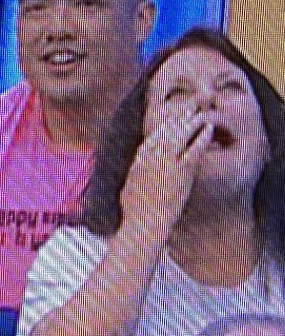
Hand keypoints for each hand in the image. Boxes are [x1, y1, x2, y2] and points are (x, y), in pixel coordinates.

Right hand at [119, 109, 211, 242]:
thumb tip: (133, 170)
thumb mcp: (127, 190)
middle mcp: (150, 159)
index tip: (171, 121)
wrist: (145, 225)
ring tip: (199, 114)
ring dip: (190, 122)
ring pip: (179, 135)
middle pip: (165, 132)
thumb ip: (133, 175)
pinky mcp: (181, 171)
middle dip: (177, 119)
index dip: (162, 127)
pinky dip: (202, 136)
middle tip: (188, 110)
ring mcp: (166, 164)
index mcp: (137, 162)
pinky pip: (194, 148)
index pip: (151, 138)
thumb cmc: (135, 214)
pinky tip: (208, 128)